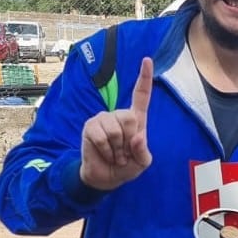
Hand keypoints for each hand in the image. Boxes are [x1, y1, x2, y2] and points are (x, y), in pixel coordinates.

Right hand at [79, 57, 153, 189]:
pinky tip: (105, 154)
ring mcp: (103, 119)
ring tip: (115, 155)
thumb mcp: (141, 162)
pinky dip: (107, 151)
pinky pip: (103, 138)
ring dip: (118, 149)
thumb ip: (143, 151)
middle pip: (130, 119)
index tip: (147, 59)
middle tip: (124, 152)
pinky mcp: (91, 126)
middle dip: (129, 141)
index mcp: (135, 120)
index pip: (141, 96)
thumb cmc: (125, 167)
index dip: (144, 78)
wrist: (105, 178)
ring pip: (116, 130)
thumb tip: (138, 137)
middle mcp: (118, 115)